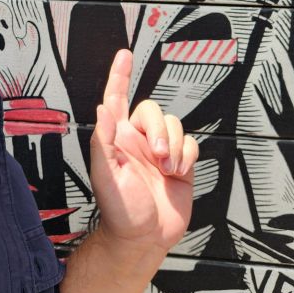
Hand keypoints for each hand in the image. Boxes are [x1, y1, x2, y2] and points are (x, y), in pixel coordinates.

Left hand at [90, 49, 197, 257]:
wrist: (146, 238)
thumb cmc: (120, 212)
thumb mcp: (105, 176)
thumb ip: (103, 141)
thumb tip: (103, 108)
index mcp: (116, 138)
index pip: (116, 98)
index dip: (120, 75)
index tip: (124, 55)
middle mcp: (138, 140)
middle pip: (153, 110)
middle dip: (159, 130)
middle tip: (158, 157)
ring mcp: (160, 151)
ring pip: (174, 125)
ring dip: (173, 145)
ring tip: (166, 169)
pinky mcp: (180, 163)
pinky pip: (190, 142)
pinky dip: (187, 155)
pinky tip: (178, 171)